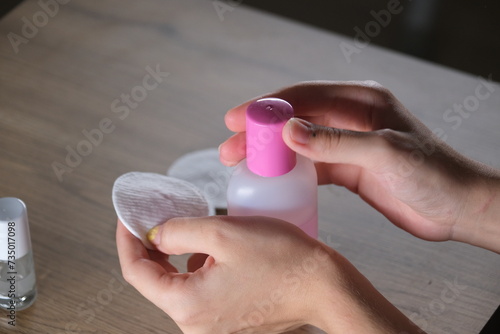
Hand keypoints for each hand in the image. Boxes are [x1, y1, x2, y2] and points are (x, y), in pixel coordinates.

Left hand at [116, 217, 421, 333]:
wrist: (325, 287)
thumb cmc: (284, 261)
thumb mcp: (222, 233)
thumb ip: (178, 230)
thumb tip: (154, 233)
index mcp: (188, 305)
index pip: (136, 272)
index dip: (127, 239)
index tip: (128, 217)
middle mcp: (195, 324)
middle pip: (156, 280)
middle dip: (152, 245)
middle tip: (156, 216)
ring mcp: (212, 326)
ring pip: (179, 283)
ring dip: (178, 254)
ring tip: (192, 228)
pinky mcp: (228, 320)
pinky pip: (200, 290)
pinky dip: (199, 266)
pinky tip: (215, 250)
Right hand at [220, 81, 499, 251]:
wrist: (456, 208)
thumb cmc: (433, 174)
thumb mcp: (385, 152)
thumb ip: (336, 143)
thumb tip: (289, 133)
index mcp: (361, 101)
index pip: (303, 97)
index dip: (266, 107)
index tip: (236, 119)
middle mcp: (350, 118)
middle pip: (294, 119)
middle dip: (260, 133)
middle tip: (230, 148)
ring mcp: (347, 144)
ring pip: (297, 144)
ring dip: (269, 154)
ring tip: (241, 166)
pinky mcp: (347, 169)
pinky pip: (309, 167)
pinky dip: (288, 173)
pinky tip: (271, 181)